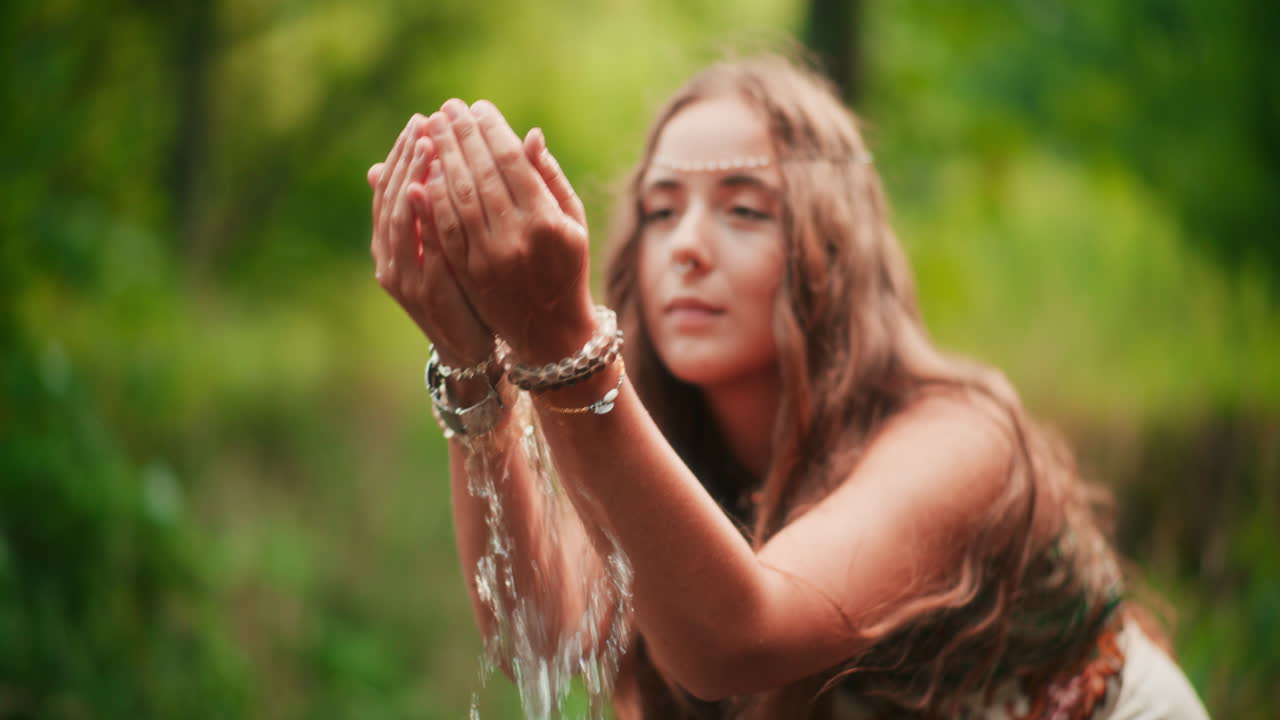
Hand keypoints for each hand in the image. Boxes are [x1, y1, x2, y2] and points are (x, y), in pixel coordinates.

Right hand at [369, 114, 493, 368]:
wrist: (469, 347)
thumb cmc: (463, 290)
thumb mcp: (450, 245)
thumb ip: (437, 208)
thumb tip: (428, 161)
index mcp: (393, 242)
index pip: (391, 187)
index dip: (404, 153)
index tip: (423, 120)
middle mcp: (390, 257)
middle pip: (391, 197)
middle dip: (407, 158)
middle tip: (425, 123)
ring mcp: (403, 277)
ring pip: (399, 220)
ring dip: (411, 180)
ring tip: (427, 148)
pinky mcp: (423, 294)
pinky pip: (420, 249)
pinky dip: (423, 221)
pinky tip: (428, 192)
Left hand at [416, 99, 594, 364]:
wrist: (551, 331)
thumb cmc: (568, 268)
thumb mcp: (573, 224)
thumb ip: (551, 179)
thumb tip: (529, 135)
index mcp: (547, 222)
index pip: (512, 163)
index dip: (492, 131)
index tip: (478, 107)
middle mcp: (517, 238)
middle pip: (481, 174)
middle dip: (461, 136)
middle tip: (447, 108)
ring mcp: (489, 258)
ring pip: (459, 198)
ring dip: (441, 159)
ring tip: (432, 129)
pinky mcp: (469, 273)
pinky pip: (444, 227)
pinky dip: (433, 196)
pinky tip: (426, 171)